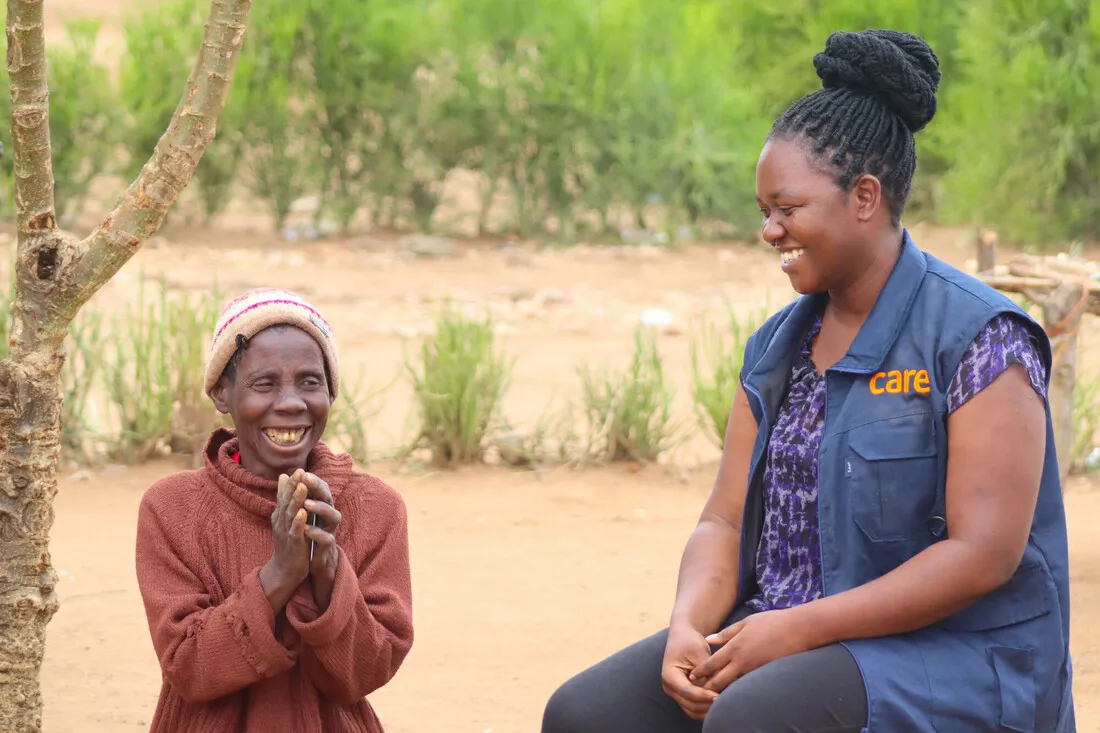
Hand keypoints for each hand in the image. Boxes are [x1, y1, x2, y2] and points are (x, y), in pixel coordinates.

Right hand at [259, 473, 310, 611]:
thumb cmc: (288, 541)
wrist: (285, 569)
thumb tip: (283, 477)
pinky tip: (303, 513)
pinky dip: (298, 522)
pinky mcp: (293, 544)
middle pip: (286, 501)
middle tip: (299, 472)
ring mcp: (286, 532)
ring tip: (302, 487)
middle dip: (293, 486)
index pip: (285, 495)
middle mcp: (281, 521)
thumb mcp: (285, 517)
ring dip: (296, 500)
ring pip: (290, 514)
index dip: (291, 482)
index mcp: (280, 514)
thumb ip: (284, 498)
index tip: (298, 469)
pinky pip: (295, 531)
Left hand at [292, 469, 341, 608]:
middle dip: (318, 488)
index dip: (313, 480)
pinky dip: (317, 533)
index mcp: (322, 506)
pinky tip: (306, 529)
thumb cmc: (308, 534)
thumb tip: (283, 475)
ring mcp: (330, 530)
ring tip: (306, 504)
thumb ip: (292, 495)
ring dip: (320, 508)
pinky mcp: (328, 546)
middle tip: (306, 480)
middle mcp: (329, 516)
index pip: (320, 489)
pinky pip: (326, 538)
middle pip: (329, 497)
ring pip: (333, 515)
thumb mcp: (298, 512)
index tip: (301, 472)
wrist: (313, 561)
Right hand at [660, 625, 718, 720]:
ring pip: (693, 711)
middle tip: (726, 702)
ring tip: (725, 704)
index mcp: (669, 675)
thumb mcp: (699, 652)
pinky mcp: (684, 696)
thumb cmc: (690, 641)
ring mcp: (676, 694)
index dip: (704, 696)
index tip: (719, 696)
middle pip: (690, 705)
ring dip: (708, 710)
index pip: (688, 692)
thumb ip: (708, 671)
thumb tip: (723, 687)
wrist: (682, 637)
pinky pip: (695, 709)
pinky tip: (721, 704)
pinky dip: (707, 708)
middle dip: (708, 705)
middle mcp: (670, 688)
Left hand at [689, 609, 814, 692]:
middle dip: (707, 688)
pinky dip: (739, 690)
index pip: (711, 664)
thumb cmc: (772, 622)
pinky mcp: (766, 674)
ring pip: (733, 686)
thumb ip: (725, 633)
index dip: (700, 672)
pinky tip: (734, 693)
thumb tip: (708, 640)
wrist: (799, 629)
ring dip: (723, 692)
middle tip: (698, 692)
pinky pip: (748, 685)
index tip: (691, 677)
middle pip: (719, 681)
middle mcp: (743, 660)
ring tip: (712, 696)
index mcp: (735, 646)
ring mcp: (755, 669)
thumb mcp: (746, 622)